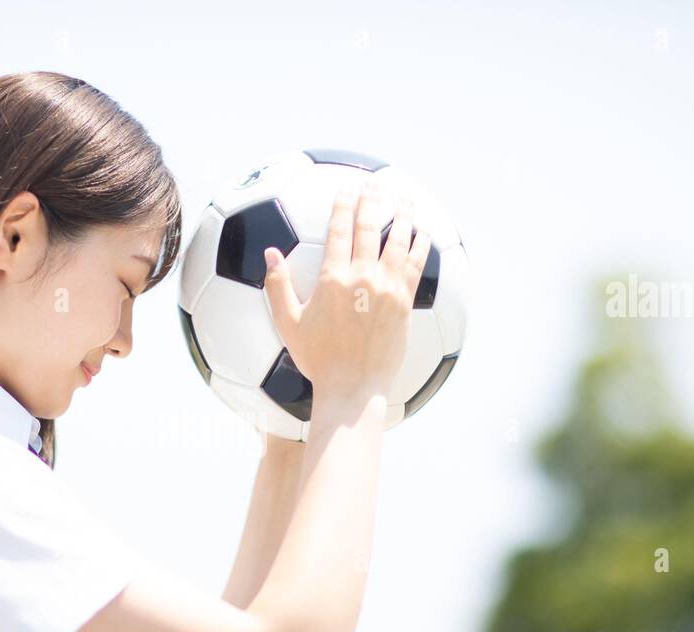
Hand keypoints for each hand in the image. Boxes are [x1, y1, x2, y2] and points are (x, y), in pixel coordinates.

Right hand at [262, 181, 430, 400]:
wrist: (353, 386)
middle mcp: (362, 277)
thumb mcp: (289, 323)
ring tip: (405, 199)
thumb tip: (270, 254)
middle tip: (375, 184)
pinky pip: (417, 265)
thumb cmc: (317, 359)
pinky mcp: (405, 302)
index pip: (339, 230)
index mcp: (332, 278)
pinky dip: (420, 245)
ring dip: (403, 215)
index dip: (343, 206)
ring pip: (398, 240)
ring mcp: (388, 288)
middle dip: (373, 200)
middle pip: (370, 227)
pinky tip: (423, 233)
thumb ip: (278, 286)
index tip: (346, 190)